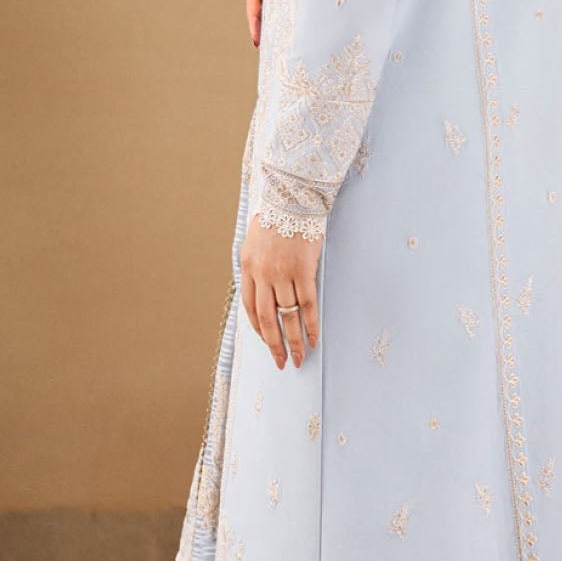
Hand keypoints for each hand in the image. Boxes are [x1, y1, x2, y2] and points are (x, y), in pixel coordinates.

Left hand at [241, 213, 320, 367]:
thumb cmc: (276, 218)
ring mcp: (283, 273)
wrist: (293, 198)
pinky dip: (310, 324)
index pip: (249, 307)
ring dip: (294, 340)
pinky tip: (314, 337)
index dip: (258, 329)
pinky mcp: (304, 270)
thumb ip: (256, 267)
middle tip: (282, 362)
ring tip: (301, 357)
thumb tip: (263, 291)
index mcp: (248, 268)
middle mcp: (262, 274)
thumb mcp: (254, 242)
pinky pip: (307, 304)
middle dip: (274, 344)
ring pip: (287, 316)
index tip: (267, 342)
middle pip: (267, 318)